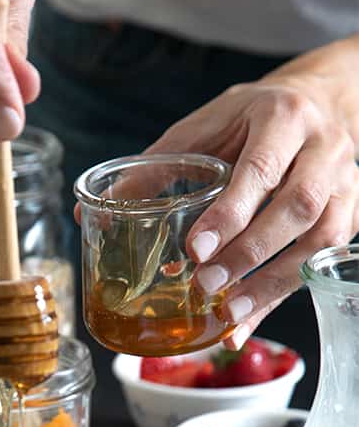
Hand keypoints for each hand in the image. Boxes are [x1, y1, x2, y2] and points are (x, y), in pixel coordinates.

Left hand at [144, 77, 358, 347]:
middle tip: (206, 285)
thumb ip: (155, 167)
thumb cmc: (252, 117)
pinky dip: (280, 298)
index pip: (261, 168)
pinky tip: (245, 324)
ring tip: (227, 313)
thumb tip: (92, 216)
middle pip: (298, 208)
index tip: (196, 249)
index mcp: (282, 117)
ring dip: (272, 284)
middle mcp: (323, 148)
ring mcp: (346, 183)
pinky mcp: (352, 214)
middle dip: (251, 253)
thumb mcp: (204, 126)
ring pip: (320, 240)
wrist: (322, 102)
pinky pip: (322, 264)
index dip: (231, 213)